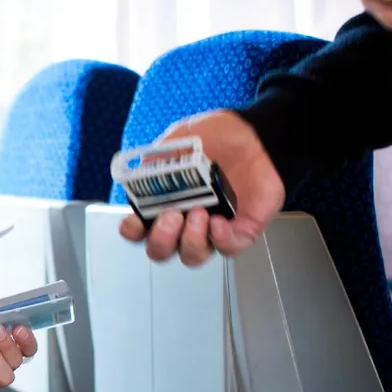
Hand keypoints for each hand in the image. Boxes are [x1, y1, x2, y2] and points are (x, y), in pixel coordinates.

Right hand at [117, 110, 283, 265]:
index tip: (135, 220)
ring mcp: (213, 228)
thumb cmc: (220, 137)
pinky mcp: (240, 230)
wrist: (258, 135)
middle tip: (171, 216)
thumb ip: (159, 156)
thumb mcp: (181, 139)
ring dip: (189, 241)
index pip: (140, 229)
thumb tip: (141, 172)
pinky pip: (227, 249)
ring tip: (198, 213)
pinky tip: (219, 221)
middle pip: (162, 251)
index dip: (133, 231)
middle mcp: (185, 219)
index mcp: (167, 200)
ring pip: (192, 256)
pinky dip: (220, 240)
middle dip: (160, 240)